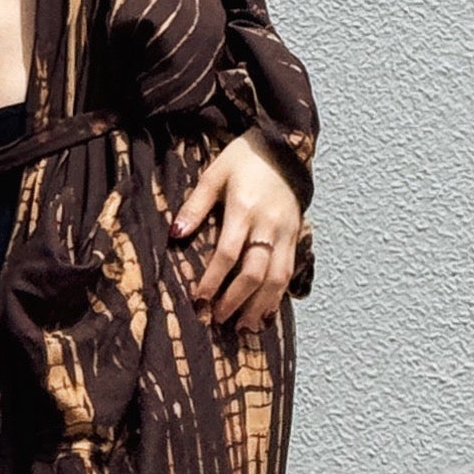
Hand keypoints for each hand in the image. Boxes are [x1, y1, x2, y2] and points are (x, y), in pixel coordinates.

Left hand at [169, 130, 303, 333]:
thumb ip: (195, 206)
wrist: (284, 147)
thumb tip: (176, 234)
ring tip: (244, 326)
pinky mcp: (297, 236)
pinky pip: (289, 271)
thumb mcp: (214, 174)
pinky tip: (266, 311)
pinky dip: (278, 295)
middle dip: (236, 300)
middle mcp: (268, 225)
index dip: (213, 281)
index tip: (199, 300)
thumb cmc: (243, 159)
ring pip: (277, 278)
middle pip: (255, 272)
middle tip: (218, 319)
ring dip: (260, 305)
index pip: (228, 254)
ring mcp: (286, 232)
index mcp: (244, 209)